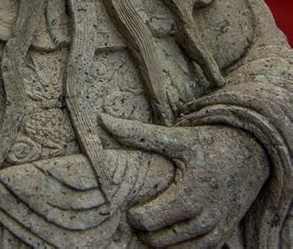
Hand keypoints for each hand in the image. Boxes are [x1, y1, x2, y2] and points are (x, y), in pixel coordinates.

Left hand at [99, 113, 268, 247]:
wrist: (252, 153)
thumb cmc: (210, 143)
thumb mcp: (176, 138)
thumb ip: (138, 134)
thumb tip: (104, 120)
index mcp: (189, 196)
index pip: (148, 221)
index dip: (133, 215)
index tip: (130, 202)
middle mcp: (203, 219)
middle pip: (158, 240)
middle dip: (144, 229)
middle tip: (137, 212)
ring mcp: (214, 232)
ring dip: (159, 240)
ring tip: (150, 221)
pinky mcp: (222, 238)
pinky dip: (178, 246)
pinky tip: (169, 230)